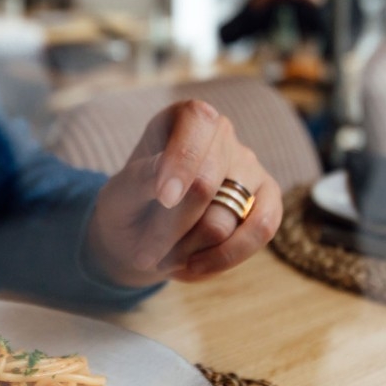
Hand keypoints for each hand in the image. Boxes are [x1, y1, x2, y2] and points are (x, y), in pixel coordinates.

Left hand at [83, 99, 282, 287]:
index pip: (197, 121)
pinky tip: (194, 267)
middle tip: (143, 254)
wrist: (141, 238)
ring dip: (188, 249)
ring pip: (225, 219)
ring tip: (164, 259)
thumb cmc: (129, 208)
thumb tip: (166, 176)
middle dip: (168, 229)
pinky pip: (260, 230)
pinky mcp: (268, 200)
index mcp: (183, 119)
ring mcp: (249, 167)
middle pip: (206, 184)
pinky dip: (223, 258)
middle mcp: (222, 135)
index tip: (163, 198)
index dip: (183, 159)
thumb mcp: (118, 195)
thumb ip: (138, 181)